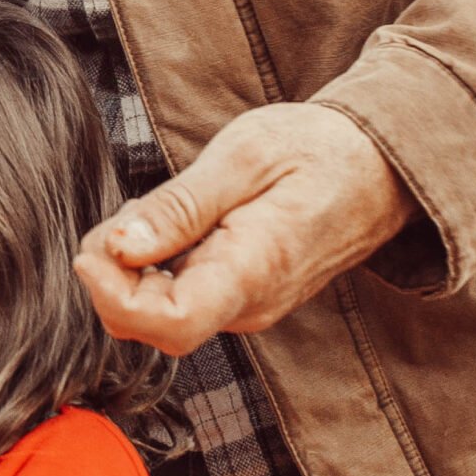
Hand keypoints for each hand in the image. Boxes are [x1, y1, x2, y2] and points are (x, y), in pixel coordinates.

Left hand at [75, 103, 412, 356]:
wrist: (379, 166)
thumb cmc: (318, 151)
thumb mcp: (244, 156)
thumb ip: (180, 207)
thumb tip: (119, 248)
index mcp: (254, 271)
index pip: (171, 324)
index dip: (115, 296)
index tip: (96, 249)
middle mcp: (249, 305)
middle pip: (151, 325)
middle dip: (113, 275)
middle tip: (128, 212)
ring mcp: (246, 307)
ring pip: (159, 314)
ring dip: (134, 268)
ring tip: (159, 209)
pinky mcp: (240, 298)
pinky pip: (179, 299)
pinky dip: (156, 266)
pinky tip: (174, 222)